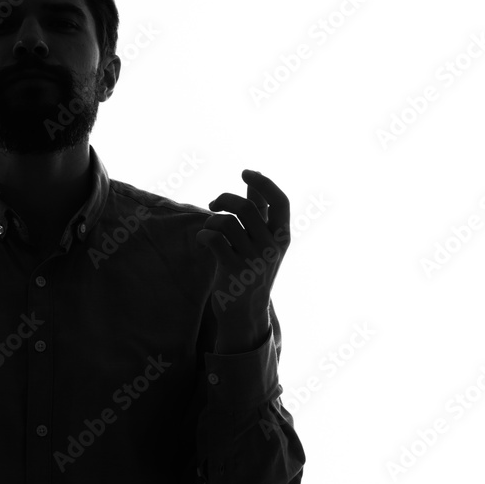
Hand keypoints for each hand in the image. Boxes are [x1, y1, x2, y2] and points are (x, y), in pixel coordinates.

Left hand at [195, 170, 289, 351]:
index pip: (280, 202)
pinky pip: (212, 239)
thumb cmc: (251, 269)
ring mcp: (253, 260)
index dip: (264, 183)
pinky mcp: (233, 270)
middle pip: (245, 208)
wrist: (244, 311)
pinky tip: (202, 244)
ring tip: (209, 231)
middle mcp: (271, 247)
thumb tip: (254, 181)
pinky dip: (202, 236)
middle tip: (213, 204)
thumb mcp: (261, 242)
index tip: (246, 172)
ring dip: (211, 222)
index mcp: (282, 237)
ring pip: (226, 222)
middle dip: (224, 200)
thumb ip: (259, 212)